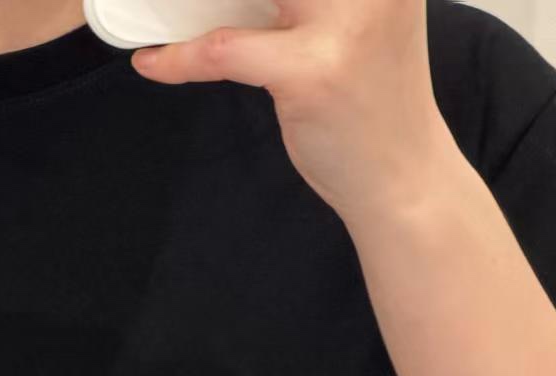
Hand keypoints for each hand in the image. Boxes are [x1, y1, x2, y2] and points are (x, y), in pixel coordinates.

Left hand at [129, 0, 461, 226]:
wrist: (402, 178)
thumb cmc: (371, 100)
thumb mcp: (352, 20)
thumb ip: (305, 0)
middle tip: (164, 0)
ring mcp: (345, 21)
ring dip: (189, 5)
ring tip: (158, 12)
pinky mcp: (311, 71)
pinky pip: (224, 51)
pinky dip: (181, 58)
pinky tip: (153, 62)